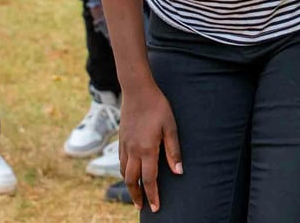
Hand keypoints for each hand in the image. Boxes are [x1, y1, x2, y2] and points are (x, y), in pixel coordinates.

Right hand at [120, 82, 182, 212]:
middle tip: (141, 206)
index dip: (153, 195)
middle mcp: (133, 150)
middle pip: (132, 180)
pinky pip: (121, 161)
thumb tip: (179, 171)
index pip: (149, 179)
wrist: (137, 90)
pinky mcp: (121, 138)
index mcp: (147, 149)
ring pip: (124, 172)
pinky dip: (125, 171)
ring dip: (129, 185)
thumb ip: (173, 150)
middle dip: (137, 195)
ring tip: (136, 192)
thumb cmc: (157, 106)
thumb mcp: (170, 126)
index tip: (155, 208)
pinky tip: (130, 171)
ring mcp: (125, 145)